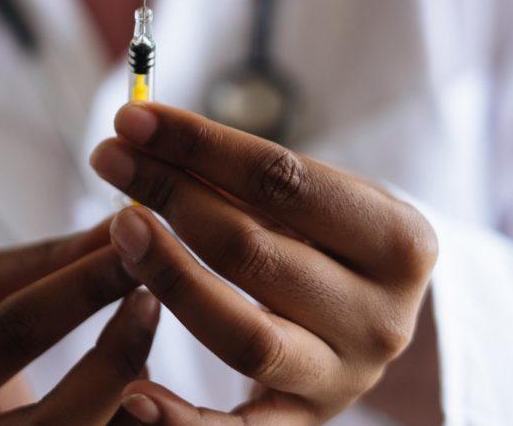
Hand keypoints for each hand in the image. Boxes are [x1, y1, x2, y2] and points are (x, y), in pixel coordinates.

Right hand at [0, 219, 160, 424]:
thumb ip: (36, 264)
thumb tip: (118, 227)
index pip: (6, 336)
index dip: (76, 289)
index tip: (131, 246)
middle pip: (55, 424)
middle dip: (116, 359)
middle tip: (153, 300)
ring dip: (135, 402)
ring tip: (142, 341)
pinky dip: (127, 422)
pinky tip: (137, 389)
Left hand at [90, 104, 437, 423]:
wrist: (375, 318)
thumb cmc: (336, 241)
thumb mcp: (322, 200)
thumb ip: (249, 177)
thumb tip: (146, 134)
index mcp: (400, 242)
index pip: (284, 181)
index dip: (200, 145)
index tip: (133, 118)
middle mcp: (382, 318)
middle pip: (254, 251)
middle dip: (170, 196)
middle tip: (111, 161)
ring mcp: (344, 378)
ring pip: (244, 335)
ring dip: (170, 276)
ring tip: (119, 228)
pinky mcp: (304, 423)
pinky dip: (185, 418)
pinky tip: (133, 392)